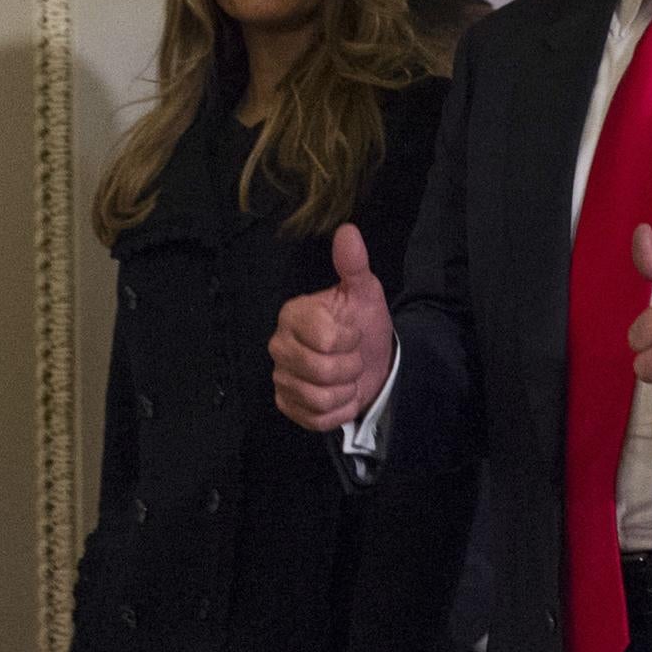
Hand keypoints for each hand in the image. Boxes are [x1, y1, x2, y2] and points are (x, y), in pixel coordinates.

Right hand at [270, 224, 392, 430]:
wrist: (372, 361)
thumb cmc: (363, 324)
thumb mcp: (365, 293)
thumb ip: (354, 265)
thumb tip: (348, 232)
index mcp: (294, 315)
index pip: (324, 338)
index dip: (349, 340)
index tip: (354, 333)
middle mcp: (279, 345)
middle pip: (319, 370)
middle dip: (350, 367)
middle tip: (354, 358)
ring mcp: (281, 377)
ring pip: (318, 398)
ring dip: (346, 390)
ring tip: (348, 377)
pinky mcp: (287, 405)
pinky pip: (315, 419)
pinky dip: (339, 411)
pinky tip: (341, 395)